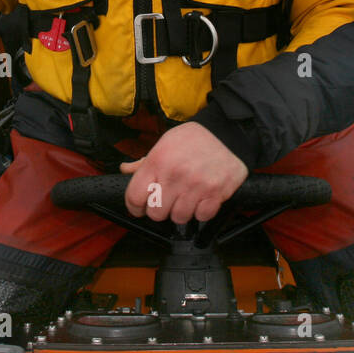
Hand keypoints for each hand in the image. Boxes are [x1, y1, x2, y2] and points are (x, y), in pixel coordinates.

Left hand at [120, 122, 247, 224]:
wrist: (228, 134)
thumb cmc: (194, 139)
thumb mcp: (165, 143)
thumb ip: (144, 161)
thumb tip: (125, 170)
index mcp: (158, 160)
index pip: (135, 197)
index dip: (135, 206)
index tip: (140, 207)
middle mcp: (175, 174)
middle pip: (156, 213)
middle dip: (159, 210)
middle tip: (167, 200)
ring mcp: (196, 185)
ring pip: (179, 218)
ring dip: (181, 211)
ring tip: (186, 197)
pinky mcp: (215, 193)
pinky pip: (201, 217)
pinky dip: (201, 211)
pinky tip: (201, 198)